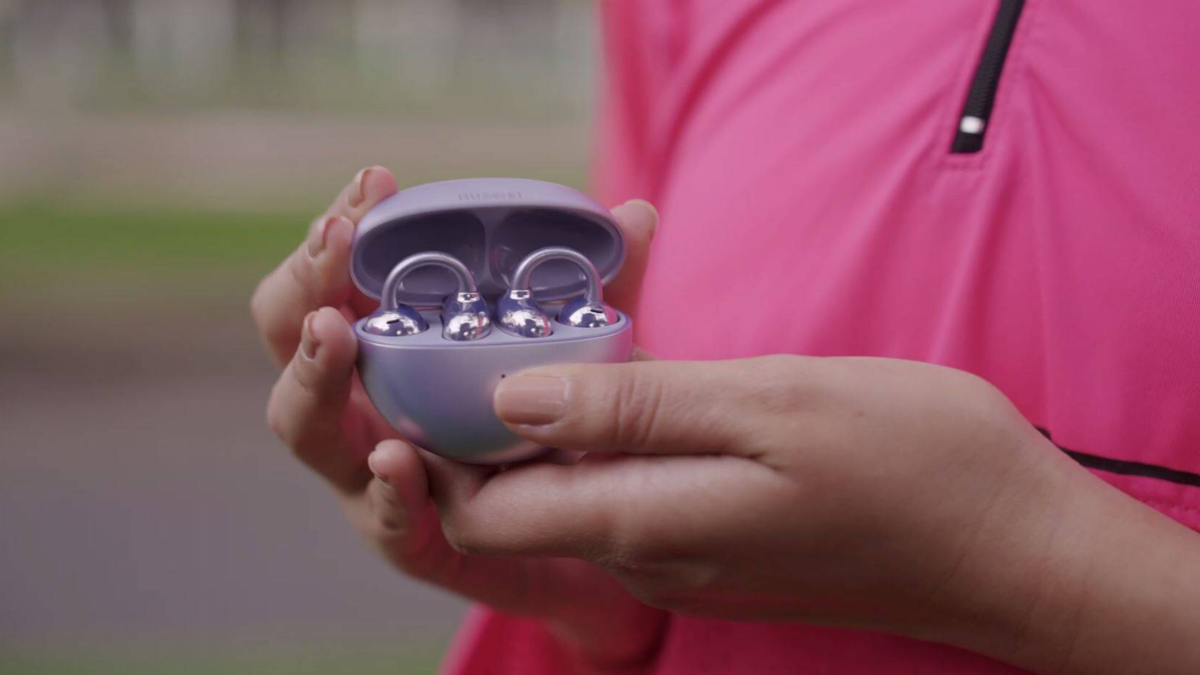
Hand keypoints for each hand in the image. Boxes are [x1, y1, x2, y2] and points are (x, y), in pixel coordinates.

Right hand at [250, 167, 666, 668]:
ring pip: (307, 428)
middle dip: (305, 283)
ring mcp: (373, 477)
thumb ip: (603, 291)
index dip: (340, 229)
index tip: (375, 183)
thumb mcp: (580, 352)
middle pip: (289, 339)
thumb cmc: (561, 432)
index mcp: (385, 351)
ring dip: (314, 375)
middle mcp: (361, 407)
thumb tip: (637, 213)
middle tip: (337, 238)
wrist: (589, 543)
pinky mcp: (414, 542)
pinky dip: (387, 488)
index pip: (332, 278)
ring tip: (334, 331)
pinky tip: (396, 459)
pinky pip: (384, 518)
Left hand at [427, 356, 1199, 674]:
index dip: (439, 447)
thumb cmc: (910, 460)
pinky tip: (631, 389)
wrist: (1014, 546)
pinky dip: (607, 449)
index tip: (432, 363)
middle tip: (490, 331)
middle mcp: (653, 561)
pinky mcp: (726, 555)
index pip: (486, 511)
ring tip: (551, 340)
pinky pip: (631, 504)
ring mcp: (691, 566)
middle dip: (483, 433)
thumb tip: (514, 399)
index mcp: (648, 523)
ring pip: (576, 503)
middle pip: (521, 510)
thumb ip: (636, 408)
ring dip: (547, 434)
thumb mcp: (770, 403)